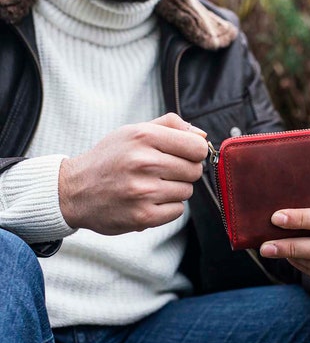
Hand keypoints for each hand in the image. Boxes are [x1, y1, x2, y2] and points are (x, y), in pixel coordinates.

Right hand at [58, 113, 207, 234]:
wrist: (74, 191)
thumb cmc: (109, 159)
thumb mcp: (133, 132)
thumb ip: (170, 126)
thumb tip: (202, 136)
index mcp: (143, 137)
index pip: (197, 147)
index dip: (194, 152)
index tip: (184, 155)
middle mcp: (144, 162)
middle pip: (194, 171)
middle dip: (183, 172)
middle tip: (162, 172)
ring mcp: (144, 191)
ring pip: (187, 191)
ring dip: (174, 190)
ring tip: (151, 186)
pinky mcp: (144, 216)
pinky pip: (177, 211)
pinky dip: (167, 207)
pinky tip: (149, 201)